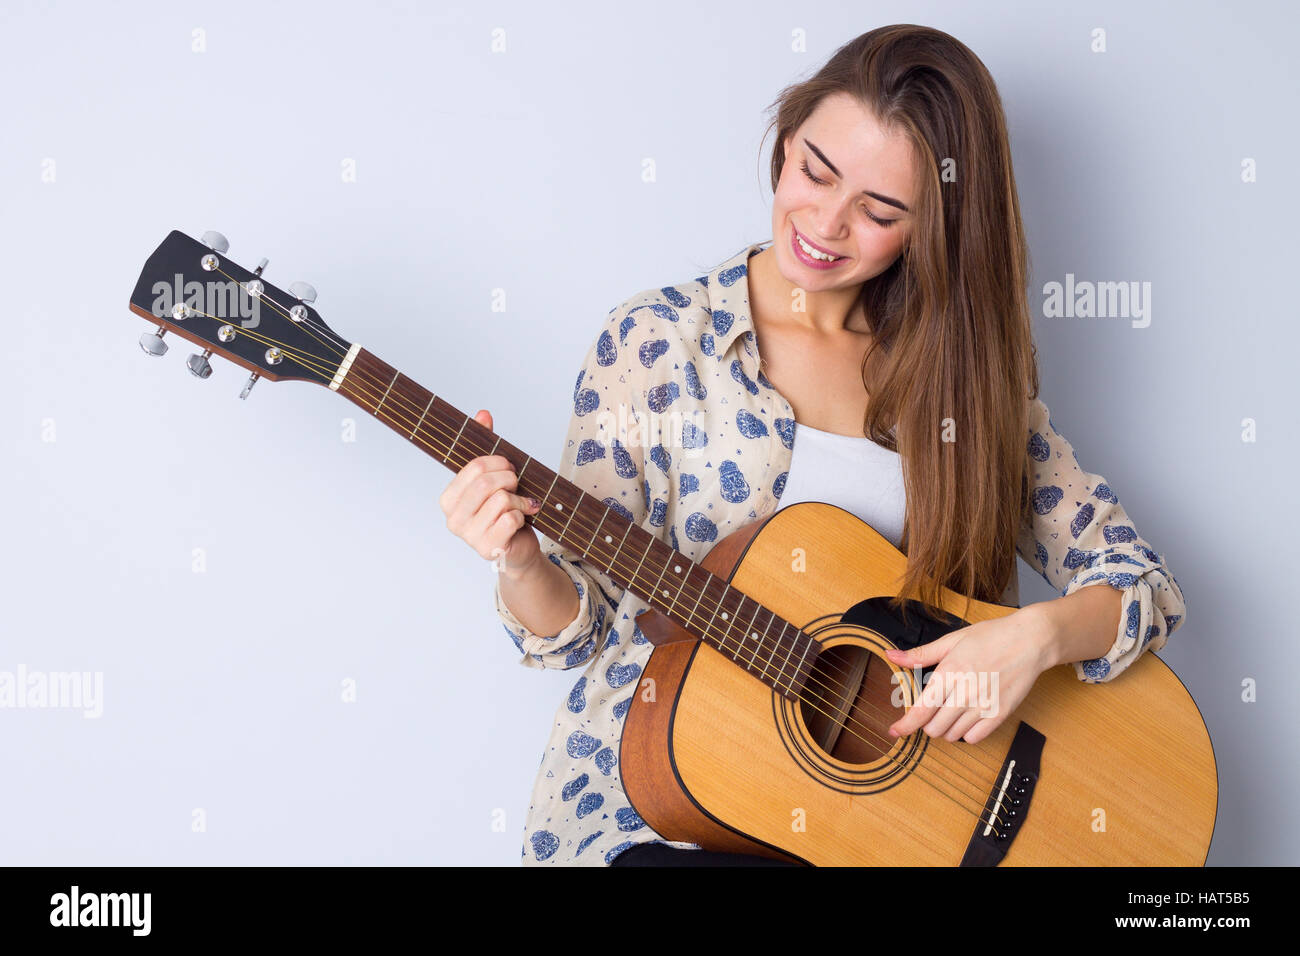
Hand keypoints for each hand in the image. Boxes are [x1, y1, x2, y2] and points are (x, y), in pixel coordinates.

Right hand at [438, 409, 543, 576]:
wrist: (519, 547)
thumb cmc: (504, 512)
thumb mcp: (494, 478)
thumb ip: (485, 448)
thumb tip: (483, 414)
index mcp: (448, 498)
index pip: (475, 467)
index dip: (498, 462)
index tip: (508, 467)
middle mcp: (453, 519)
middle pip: (487, 482)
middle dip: (510, 479)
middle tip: (517, 485)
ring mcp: (469, 536)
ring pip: (501, 499)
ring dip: (519, 499)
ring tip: (520, 505)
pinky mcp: (489, 548)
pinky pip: (511, 518)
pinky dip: (522, 515)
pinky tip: (521, 520)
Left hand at [883, 606, 1055, 744]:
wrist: (1030, 641)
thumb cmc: (991, 637)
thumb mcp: (952, 640)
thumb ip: (921, 654)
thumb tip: (892, 656)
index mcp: (950, 672)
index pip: (921, 710)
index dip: (905, 725)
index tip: (895, 732)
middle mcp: (965, 692)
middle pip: (934, 728)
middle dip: (928, 723)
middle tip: (934, 710)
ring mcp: (984, 706)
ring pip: (953, 735)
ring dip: (947, 728)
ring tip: (953, 710)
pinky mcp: (1000, 715)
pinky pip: (974, 738)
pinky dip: (967, 733)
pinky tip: (968, 717)